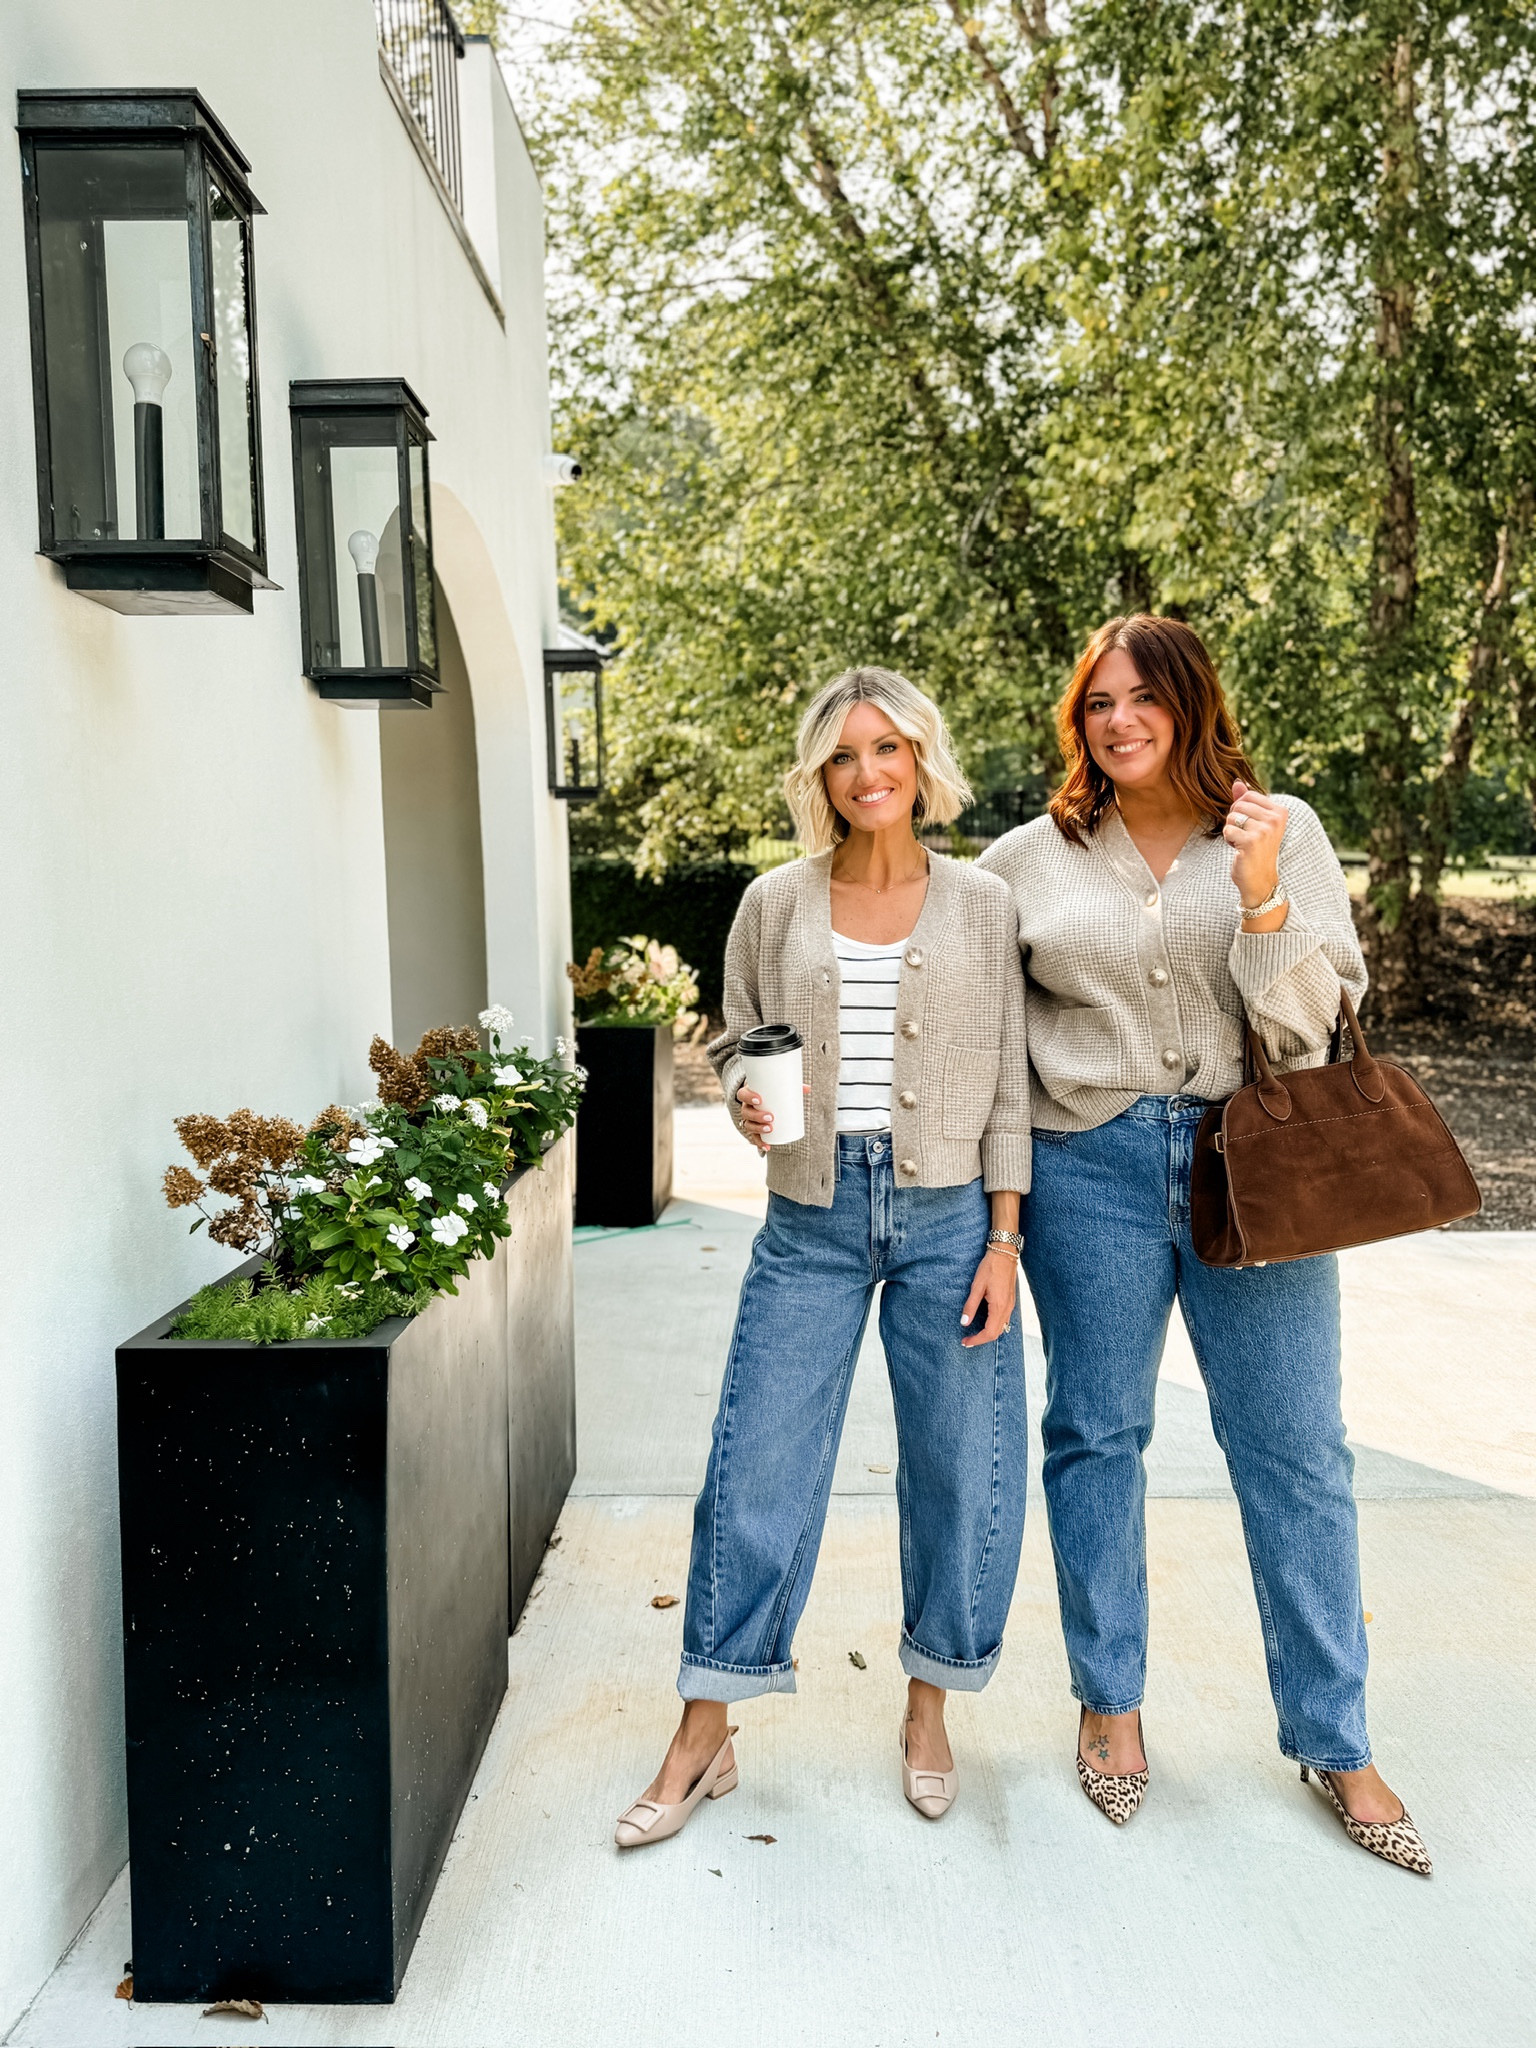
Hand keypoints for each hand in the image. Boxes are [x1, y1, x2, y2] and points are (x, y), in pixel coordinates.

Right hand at [734, 1082, 808, 1152]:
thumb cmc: (769, 1092)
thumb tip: (808, 1088)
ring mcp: (749, 1119)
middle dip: (757, 1116)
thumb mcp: (777, 1087)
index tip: (759, 1100)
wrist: (760, 1098)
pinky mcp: (754, 1128)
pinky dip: (760, 1143)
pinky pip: (754, 1137)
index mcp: (748, 1094)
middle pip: (746, 1112)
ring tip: (770, 1129)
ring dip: (759, 1129)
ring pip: (749, 1125)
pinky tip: (767, 1147)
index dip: (749, 1097)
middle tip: (771, 1117)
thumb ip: (791, 1087)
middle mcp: (746, 1107)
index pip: (743, 1094)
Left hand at [959, 1246, 1018, 1348]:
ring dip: (988, 1334)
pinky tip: (984, 1323)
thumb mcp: (977, 1286)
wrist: (1005, 1253)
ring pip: (1001, 1328)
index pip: (989, 1333)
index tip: (965, 1342)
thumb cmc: (990, 1267)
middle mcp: (1007, 1309)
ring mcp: (1010, 1305)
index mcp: (999, 1306)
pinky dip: (994, 1326)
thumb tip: (964, 1323)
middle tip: (967, 1340)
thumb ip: (970, 1306)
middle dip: (981, 1340)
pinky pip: (1004, 1320)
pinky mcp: (1010, 1301)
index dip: (977, 1340)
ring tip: (974, 1334)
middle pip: (996, 1333)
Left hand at [1223, 780, 1287, 910]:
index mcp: (1279, 811)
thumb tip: (1237, 781)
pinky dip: (1229, 841)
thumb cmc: (1256, 849)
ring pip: (1231, 817)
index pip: (1247, 795)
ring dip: (1231, 831)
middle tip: (1246, 837)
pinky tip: (1240, 850)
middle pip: (1237, 806)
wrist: (1260, 880)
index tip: (1250, 826)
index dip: (1241, 810)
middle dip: (1235, 821)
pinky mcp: (1251, 841)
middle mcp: (1275, 819)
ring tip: (1243, 843)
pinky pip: (1227, 830)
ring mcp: (1264, 830)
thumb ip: (1246, 801)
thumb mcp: (1255, 823)